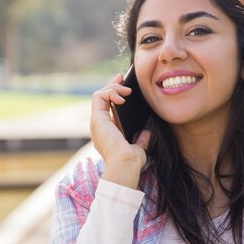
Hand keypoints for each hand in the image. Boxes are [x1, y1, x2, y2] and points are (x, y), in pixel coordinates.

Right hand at [90, 73, 150, 188]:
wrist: (125, 166)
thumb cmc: (131, 162)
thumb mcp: (139, 148)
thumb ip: (141, 140)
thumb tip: (146, 133)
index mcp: (106, 132)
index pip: (106, 107)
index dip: (113, 93)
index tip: (124, 85)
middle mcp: (98, 126)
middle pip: (101, 98)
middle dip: (112, 85)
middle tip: (122, 77)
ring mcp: (96, 122)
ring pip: (99, 94)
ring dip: (113, 88)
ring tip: (127, 90)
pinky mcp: (97, 119)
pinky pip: (99, 96)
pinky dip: (110, 92)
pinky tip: (122, 96)